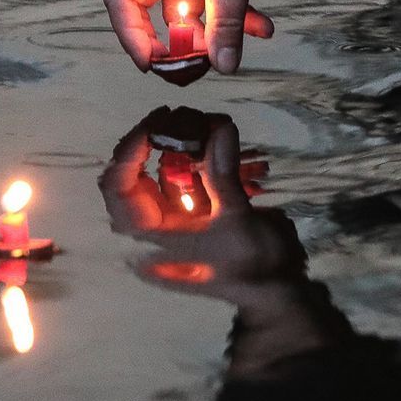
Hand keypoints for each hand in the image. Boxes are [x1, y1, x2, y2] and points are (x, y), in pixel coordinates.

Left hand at [96, 115, 303, 286]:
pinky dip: (210, 149)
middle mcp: (159, 218)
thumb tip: (221, 127)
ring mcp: (180, 207)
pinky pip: (196, 165)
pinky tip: (227, 133)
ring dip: (191, 137)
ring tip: (218, 121)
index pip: (118, 187)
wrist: (282, 285)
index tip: (157, 122)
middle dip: (165, 136)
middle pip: (141, 166)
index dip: (129, 151)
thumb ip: (224, 175)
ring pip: (170, 161)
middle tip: (191, 115)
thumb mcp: (237, 223)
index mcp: (153, 233)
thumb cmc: (254, 267)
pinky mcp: (203, 199)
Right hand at [105, 0, 347, 76]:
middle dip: (175, 43)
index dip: (131, 34)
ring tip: (236, 50)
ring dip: (212, 36)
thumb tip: (224, 66)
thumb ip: (226, 21)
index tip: (151, 63)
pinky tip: (264, 28)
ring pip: (190, 15)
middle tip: (193, 69)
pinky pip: (217, 5)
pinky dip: (236, 21)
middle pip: (152, 13)